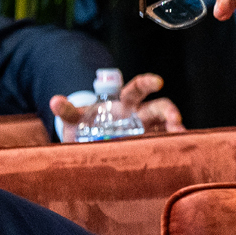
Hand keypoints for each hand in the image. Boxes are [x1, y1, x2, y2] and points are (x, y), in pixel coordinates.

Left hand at [50, 74, 184, 141]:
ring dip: (174, 129)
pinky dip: (172, 146)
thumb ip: (67, 111)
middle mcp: (140, 115)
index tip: (158, 82)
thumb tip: (54, 100)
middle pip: (159, 107)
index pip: (138, 88)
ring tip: (180, 136)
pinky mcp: (148, 147)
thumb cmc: (84, 127)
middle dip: (169, 111)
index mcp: (123, 103)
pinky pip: (163, 144)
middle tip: (175, 119)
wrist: (88, 147)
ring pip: (166, 126)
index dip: (148, 83)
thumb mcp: (74, 120)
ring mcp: (147, 131)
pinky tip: (177, 152)